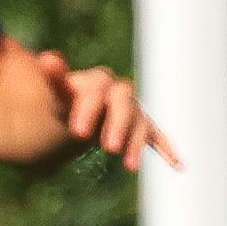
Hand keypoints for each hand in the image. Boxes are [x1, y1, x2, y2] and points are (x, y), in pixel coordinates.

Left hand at [47, 49, 171, 171]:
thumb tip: (47, 59)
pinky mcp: (140, 129)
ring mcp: (131, 111)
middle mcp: (118, 94)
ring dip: (136, 143)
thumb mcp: (54, 94)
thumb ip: (54, 79)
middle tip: (108, 148)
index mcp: (97, 83)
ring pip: (140, 123)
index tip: (78, 133)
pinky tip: (179, 165)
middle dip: (118, 124)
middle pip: (125, 102)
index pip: (99, 88)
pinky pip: (156, 137)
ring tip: (130, 166)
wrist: (72, 112)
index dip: (91, 108)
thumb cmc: (63, 101)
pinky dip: (167, 149)